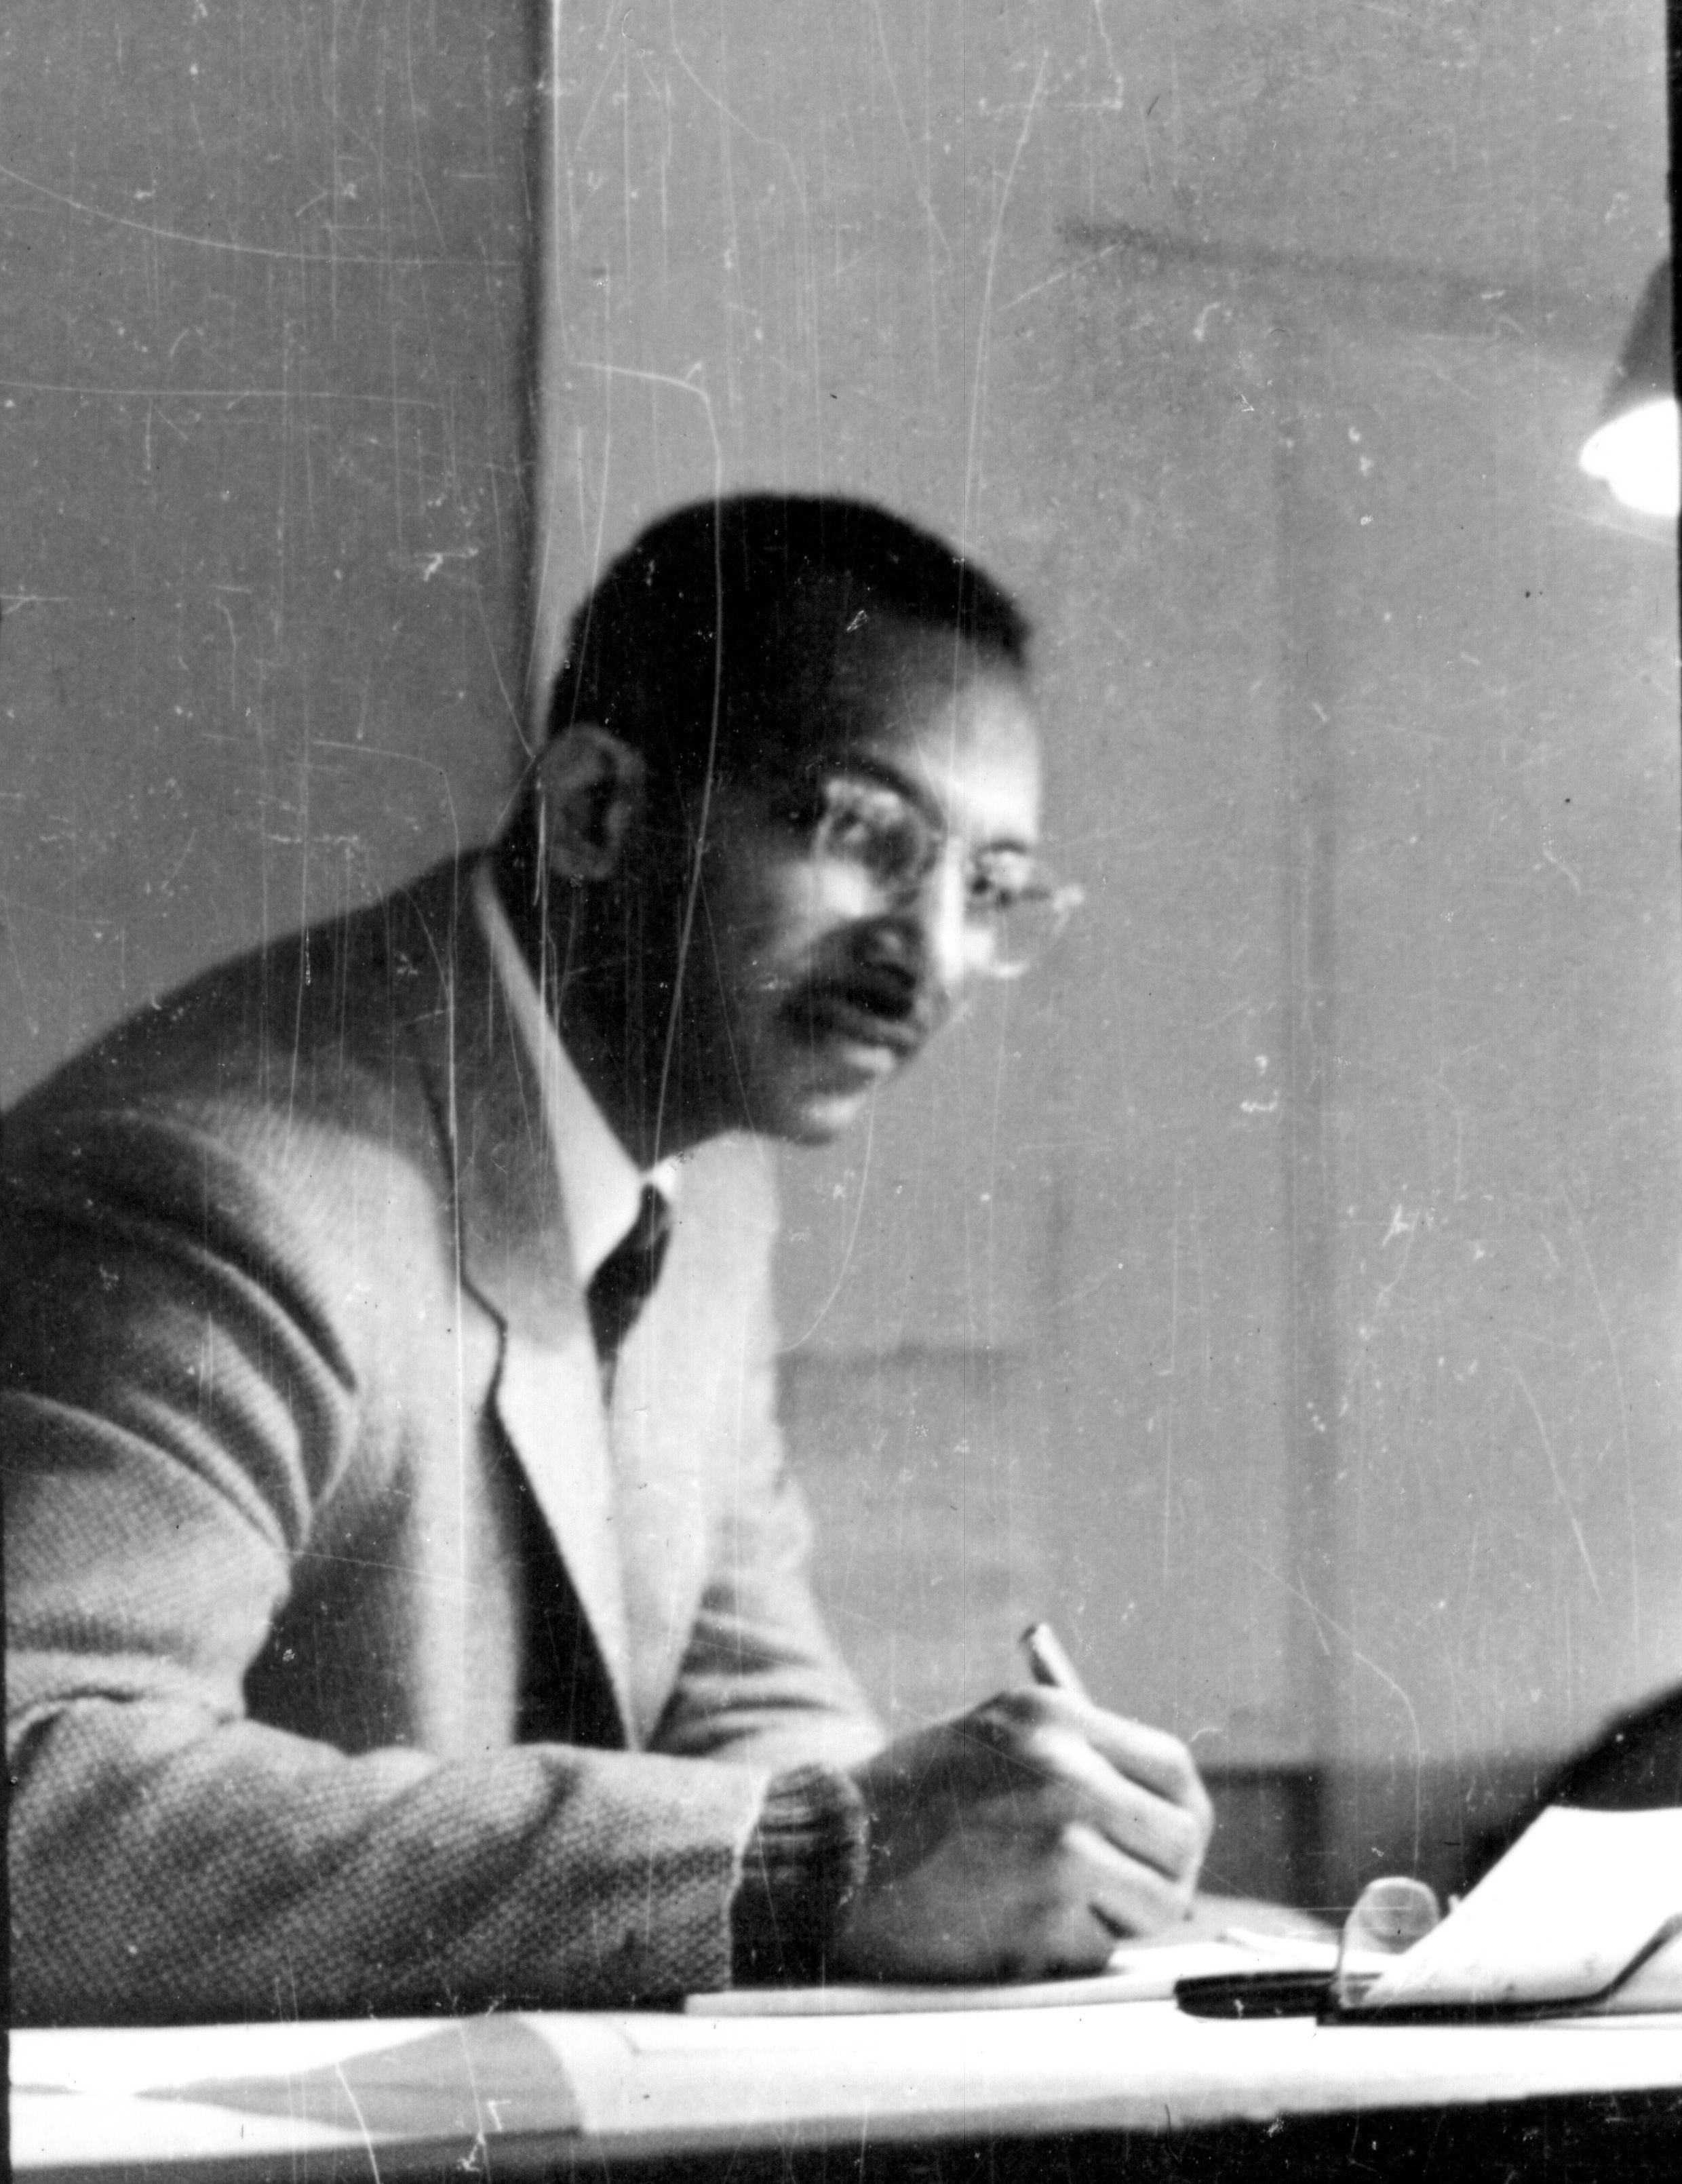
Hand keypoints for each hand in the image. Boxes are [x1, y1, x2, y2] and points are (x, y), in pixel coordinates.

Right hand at [828, 1687, 1212, 1983]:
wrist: (831, 1856)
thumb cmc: (911, 1798)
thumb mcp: (993, 1733)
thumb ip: (1076, 1752)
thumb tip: (1161, 1800)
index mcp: (1055, 1721)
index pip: (1174, 1768)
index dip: (1183, 1812)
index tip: (1169, 1840)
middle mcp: (1066, 1777)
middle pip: (1182, 1839)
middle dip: (1167, 1873)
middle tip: (1132, 1892)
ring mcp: (1057, 1852)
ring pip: (1158, 1902)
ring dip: (1121, 1917)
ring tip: (1056, 1905)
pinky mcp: (1040, 1921)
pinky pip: (1101, 1949)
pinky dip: (1069, 1951)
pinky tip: (1014, 1927)